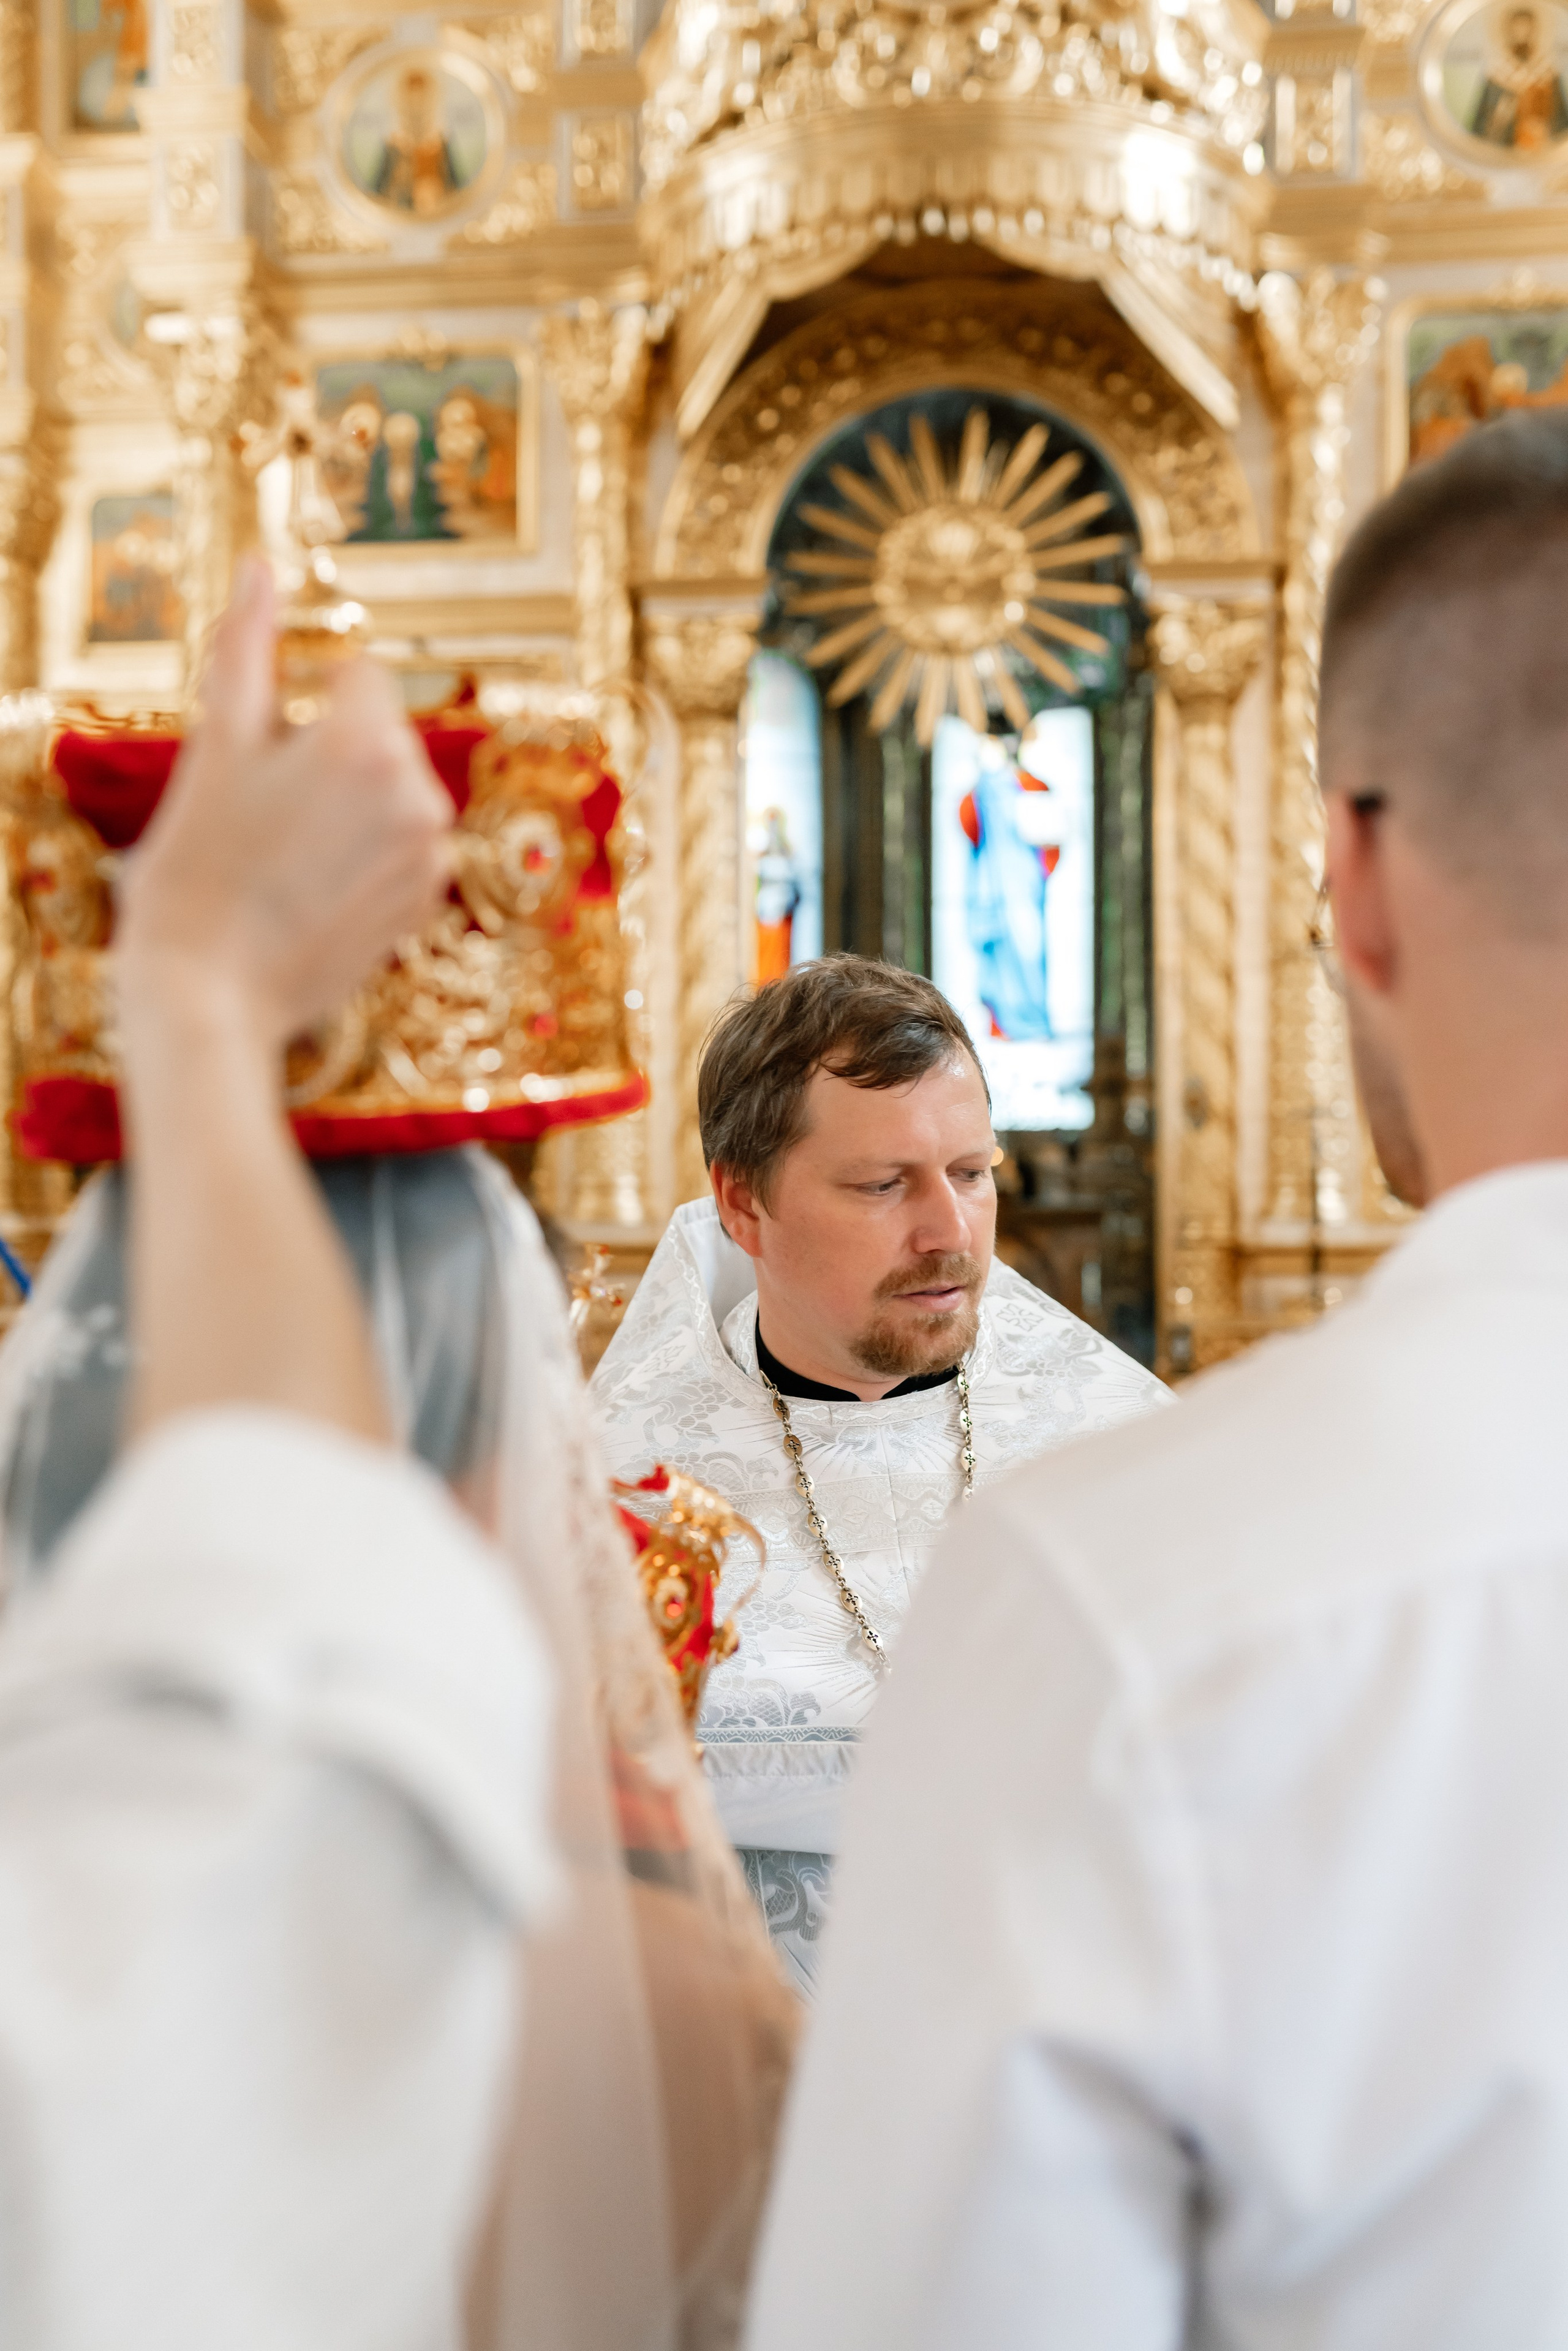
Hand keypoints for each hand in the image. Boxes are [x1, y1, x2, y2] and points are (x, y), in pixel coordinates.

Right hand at [116, 559, 451, 1049]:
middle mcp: (419, 796)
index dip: (308, 698)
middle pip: (381, 734)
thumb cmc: (198, 865)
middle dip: (333, 752)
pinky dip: (368, 854)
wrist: (209, 990)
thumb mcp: (217, 743)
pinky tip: (314, 886)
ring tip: (289, 852)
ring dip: (352, 804)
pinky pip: (404, 847)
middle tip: (268, 809)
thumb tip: (262, 568)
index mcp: (369, 743)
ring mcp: (430, 857)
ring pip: (394, 791)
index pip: (360, 674)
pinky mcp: (426, 905)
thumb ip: (248, 645)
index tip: (270, 745)